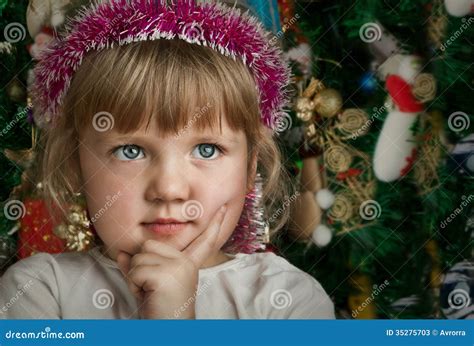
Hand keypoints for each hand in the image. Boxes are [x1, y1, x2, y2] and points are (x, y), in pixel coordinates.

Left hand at [116, 204, 226, 318]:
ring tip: (149, 292)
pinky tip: (148, 295)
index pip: (202, 241)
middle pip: (149, 245)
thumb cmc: (159, 311)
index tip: (225, 208)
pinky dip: (134, 285)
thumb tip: (122, 253)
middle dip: (140, 266)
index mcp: (188, 264)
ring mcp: (178, 267)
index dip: (215, 224)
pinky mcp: (166, 275)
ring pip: (138, 258)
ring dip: (135, 278)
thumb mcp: (149, 284)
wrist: (170, 331)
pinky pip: (135, 271)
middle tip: (150, 287)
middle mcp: (186, 263)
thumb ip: (138, 266)